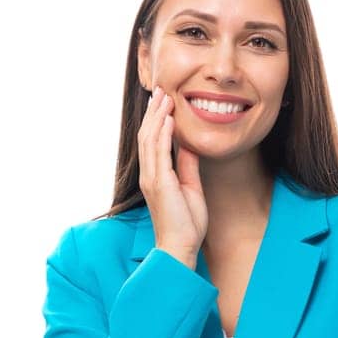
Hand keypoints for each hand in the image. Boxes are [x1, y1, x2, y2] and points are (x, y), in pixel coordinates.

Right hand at [138, 84, 206, 260]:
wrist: (180, 247)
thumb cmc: (185, 224)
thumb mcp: (190, 188)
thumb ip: (187, 166)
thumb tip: (189, 146)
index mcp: (155, 176)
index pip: (152, 142)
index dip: (156, 120)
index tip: (163, 102)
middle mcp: (149, 175)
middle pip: (147, 135)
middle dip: (154, 112)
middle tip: (160, 90)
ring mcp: (151, 178)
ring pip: (150, 139)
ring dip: (157, 116)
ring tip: (164, 97)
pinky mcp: (159, 183)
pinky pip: (158, 152)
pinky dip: (162, 133)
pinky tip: (168, 118)